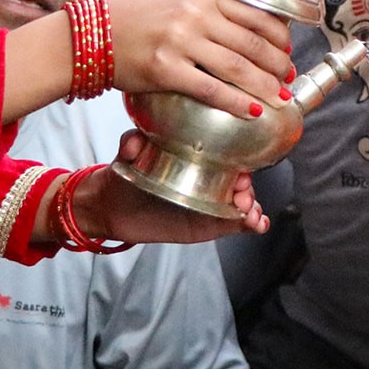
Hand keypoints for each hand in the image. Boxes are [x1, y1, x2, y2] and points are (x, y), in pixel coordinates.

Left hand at [76, 132, 269, 243]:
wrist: (112, 209)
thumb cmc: (126, 176)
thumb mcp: (128, 154)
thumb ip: (131, 144)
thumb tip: (134, 143)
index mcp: (196, 158)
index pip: (228, 155)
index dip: (241, 161)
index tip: (241, 172)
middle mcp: (208, 179)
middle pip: (241, 181)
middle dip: (249, 189)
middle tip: (243, 197)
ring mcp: (210, 203)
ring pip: (243, 203)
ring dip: (254, 207)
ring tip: (251, 215)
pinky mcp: (208, 225)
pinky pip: (236, 223)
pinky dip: (252, 224)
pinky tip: (257, 225)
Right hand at [106, 0, 292, 117]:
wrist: (92, 33)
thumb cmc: (137, 18)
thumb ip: (211, 10)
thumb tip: (249, 29)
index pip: (257, 15)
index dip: (280, 38)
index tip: (289, 52)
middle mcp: (195, 15)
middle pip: (252, 44)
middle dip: (277, 65)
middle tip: (288, 80)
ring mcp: (180, 41)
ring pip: (237, 67)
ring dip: (264, 86)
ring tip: (279, 98)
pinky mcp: (166, 69)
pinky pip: (210, 89)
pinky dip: (235, 102)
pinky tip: (251, 111)